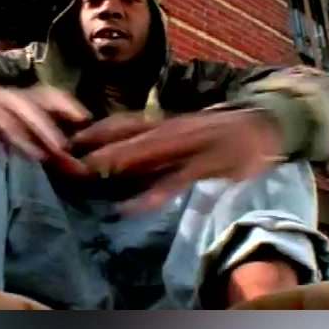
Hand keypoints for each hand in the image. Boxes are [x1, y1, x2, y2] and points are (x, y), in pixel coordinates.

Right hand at [0, 79, 91, 174]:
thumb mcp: (16, 106)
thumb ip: (41, 117)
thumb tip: (75, 135)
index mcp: (20, 96)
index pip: (47, 94)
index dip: (66, 104)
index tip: (85, 118)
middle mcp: (5, 98)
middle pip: (28, 109)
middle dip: (45, 128)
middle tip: (61, 149)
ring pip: (5, 121)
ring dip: (22, 139)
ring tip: (37, 156)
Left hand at [74, 109, 282, 212]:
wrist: (263, 126)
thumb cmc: (221, 135)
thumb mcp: (187, 136)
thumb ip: (158, 151)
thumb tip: (124, 165)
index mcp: (166, 124)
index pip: (124, 123)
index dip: (94, 130)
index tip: (65, 139)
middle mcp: (173, 129)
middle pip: (128, 134)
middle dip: (96, 143)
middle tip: (64, 156)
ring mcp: (190, 144)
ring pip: (148, 150)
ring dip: (117, 159)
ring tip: (89, 171)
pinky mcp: (207, 164)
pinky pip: (175, 179)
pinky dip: (153, 193)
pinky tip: (132, 206)